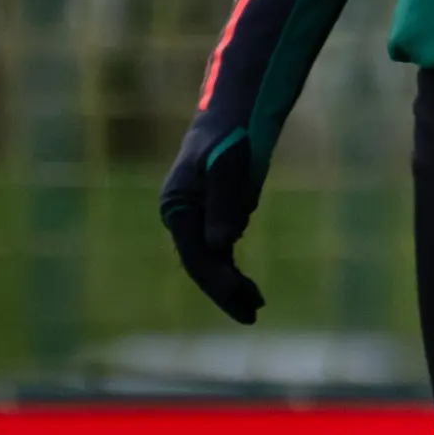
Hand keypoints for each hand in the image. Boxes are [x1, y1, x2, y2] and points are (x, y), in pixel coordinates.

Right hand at [156, 125, 263, 324]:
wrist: (231, 118)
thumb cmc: (230, 137)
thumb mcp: (230, 168)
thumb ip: (226, 204)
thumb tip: (222, 245)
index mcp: (177, 207)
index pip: (196, 255)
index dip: (219, 281)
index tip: (242, 297)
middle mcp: (182, 217)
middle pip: (201, 265)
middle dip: (225, 292)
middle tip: (252, 316)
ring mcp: (195, 219)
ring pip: (211, 262)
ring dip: (230, 286)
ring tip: (256, 307)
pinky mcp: (212, 216)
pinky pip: (219, 252)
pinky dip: (232, 271)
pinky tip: (247, 288)